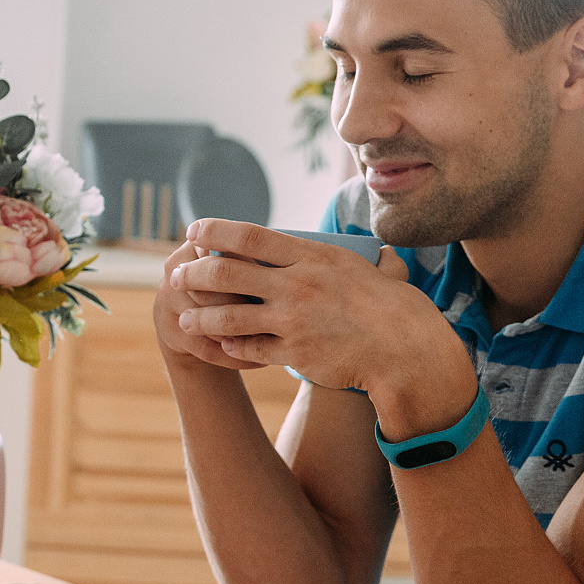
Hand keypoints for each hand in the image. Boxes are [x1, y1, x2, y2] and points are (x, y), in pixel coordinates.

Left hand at [169, 220, 468, 430]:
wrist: (406, 350)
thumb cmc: (391, 307)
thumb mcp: (366, 267)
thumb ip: (340, 257)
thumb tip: (342, 245)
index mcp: (312, 256)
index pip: (249, 236)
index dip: (214, 231)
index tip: (193, 231)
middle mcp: (297, 284)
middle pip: (225, 274)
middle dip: (193, 274)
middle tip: (177, 276)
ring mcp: (292, 320)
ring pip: (228, 317)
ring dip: (200, 317)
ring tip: (185, 319)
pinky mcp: (294, 352)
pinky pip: (249, 348)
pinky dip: (231, 347)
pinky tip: (222, 345)